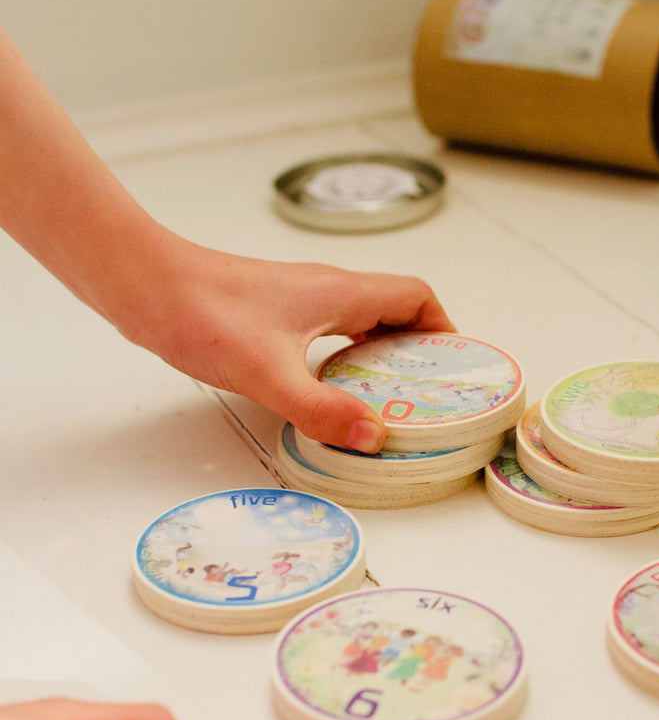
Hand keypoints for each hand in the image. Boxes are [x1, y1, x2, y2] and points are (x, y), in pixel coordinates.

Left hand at [109, 233, 454, 452]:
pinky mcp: (275, 311)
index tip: (450, 367)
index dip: (443, 329)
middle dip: (417, 349)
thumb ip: (321, 407)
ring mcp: (300, 298)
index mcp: (341, 294)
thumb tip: (372, 436)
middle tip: (422, 392)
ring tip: (384, 396)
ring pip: (361, 320)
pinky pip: (330, 330)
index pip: (416, 297)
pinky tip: (329, 385)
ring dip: (380, 353)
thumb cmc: (204, 313)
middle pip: (395, 309)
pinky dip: (345, 356)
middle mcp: (327, 290)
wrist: (146, 284)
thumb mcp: (267, 372)